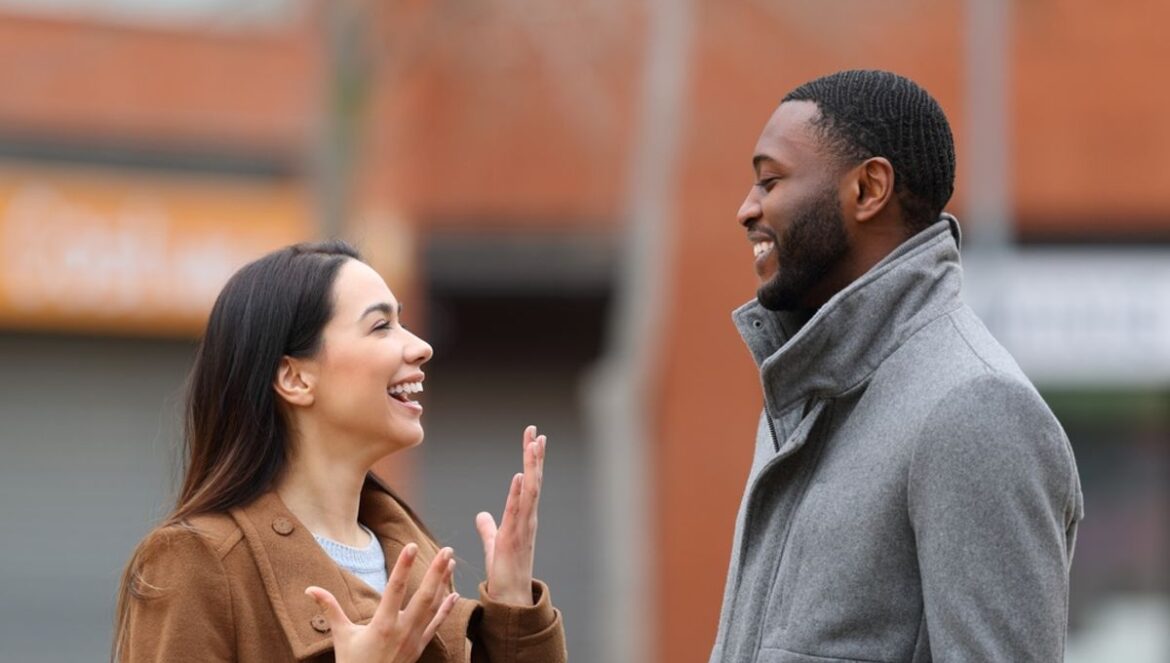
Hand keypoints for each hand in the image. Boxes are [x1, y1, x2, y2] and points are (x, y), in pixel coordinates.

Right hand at [305, 544, 457, 662]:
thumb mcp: (341, 636)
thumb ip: (330, 608)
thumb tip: (310, 589)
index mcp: (382, 625)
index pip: (395, 589)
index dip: (404, 566)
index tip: (412, 546)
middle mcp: (402, 631)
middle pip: (424, 596)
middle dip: (436, 572)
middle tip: (447, 550)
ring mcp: (414, 639)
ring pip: (434, 607)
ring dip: (444, 584)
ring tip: (451, 563)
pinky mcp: (420, 647)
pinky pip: (436, 625)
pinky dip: (447, 609)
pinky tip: (454, 594)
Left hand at [476, 425, 545, 605]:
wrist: (510, 598)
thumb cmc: (504, 572)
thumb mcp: (494, 544)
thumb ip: (488, 528)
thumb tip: (482, 515)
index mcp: (523, 516)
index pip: (529, 481)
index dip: (531, 460)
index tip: (532, 437)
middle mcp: (527, 518)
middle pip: (533, 479)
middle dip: (534, 455)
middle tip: (535, 430)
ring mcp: (523, 527)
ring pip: (531, 490)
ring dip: (532, 466)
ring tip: (534, 443)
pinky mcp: (515, 537)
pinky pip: (519, 511)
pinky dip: (521, 492)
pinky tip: (521, 475)